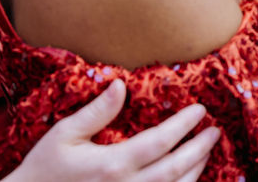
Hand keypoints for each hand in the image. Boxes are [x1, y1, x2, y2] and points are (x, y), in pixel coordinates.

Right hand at [4, 79, 218, 181]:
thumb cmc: (43, 170)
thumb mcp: (64, 135)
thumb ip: (97, 112)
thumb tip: (121, 85)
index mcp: (113, 164)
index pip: (161, 141)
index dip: (184, 125)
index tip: (199, 110)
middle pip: (176, 168)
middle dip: (199, 148)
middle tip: (214, 131)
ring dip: (195, 171)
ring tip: (205, 153)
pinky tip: (184, 179)